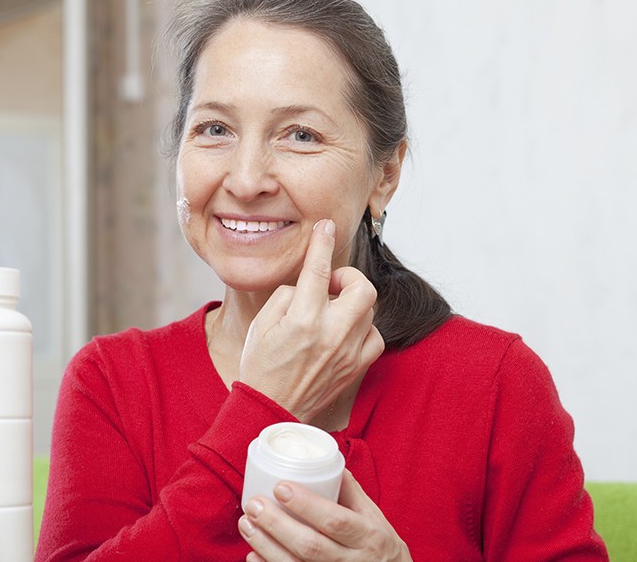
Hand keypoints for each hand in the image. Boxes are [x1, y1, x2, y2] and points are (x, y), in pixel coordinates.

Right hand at [238, 219, 383, 421]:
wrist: (270, 411)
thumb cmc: (261, 367)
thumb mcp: (262, 325)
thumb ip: (287, 296)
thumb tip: (307, 284)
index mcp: (303, 320)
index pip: (318, 270)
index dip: (322, 243)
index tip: (325, 226)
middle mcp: (331, 333)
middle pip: (362, 287)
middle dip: (347, 277)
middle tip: (329, 285)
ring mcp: (348, 352)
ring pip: (370, 310)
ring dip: (352, 303)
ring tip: (332, 311)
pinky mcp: (356, 368)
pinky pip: (375, 336)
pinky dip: (364, 328)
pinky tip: (345, 331)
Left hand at [238, 469, 411, 561]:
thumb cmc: (378, 543)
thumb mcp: (373, 515)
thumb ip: (349, 489)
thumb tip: (324, 458)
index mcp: (367, 535)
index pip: (335, 520)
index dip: (306, 505)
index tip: (280, 487)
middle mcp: (353, 561)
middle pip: (310, 546)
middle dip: (277, 525)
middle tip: (254, 505)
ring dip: (266, 546)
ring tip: (247, 524)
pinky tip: (253, 554)